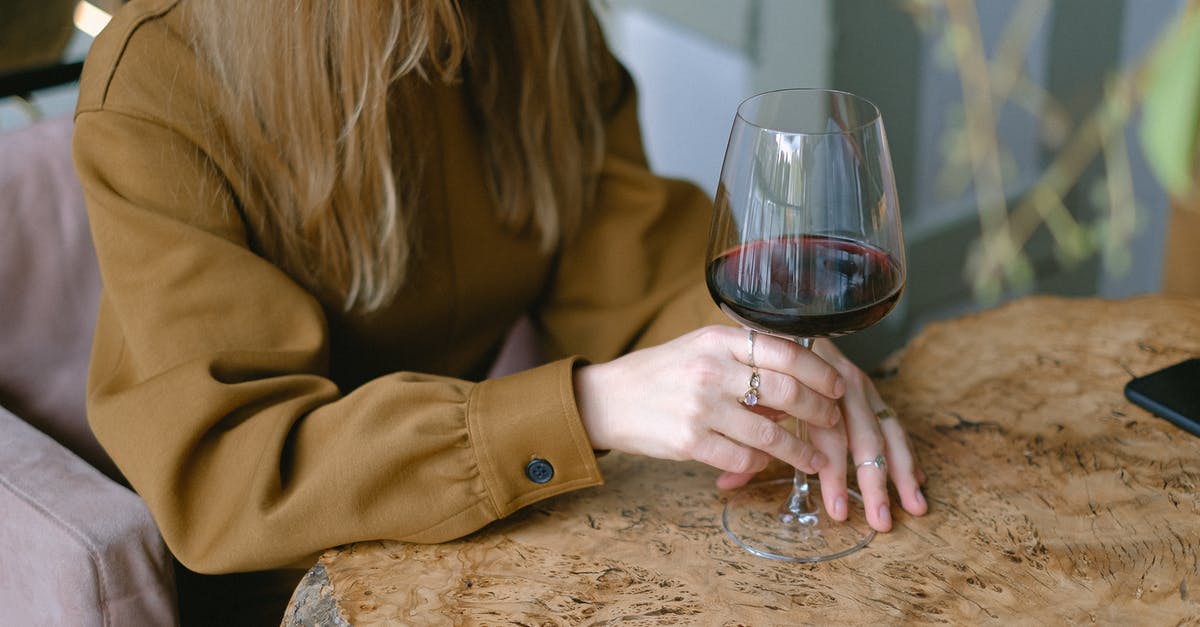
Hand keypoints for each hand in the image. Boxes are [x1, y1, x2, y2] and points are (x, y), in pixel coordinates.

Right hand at [574, 325, 845, 484]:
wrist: (608, 399)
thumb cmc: (661, 374)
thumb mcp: (701, 350)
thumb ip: (745, 361)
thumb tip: (797, 389)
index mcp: (718, 339)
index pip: (786, 351)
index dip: (820, 372)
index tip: (839, 385)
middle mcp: (712, 370)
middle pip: (786, 392)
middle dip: (819, 412)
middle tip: (833, 423)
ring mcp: (701, 407)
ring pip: (770, 434)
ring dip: (801, 451)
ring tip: (817, 458)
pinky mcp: (689, 441)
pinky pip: (743, 459)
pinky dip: (761, 464)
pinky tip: (766, 463)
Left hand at [716, 338, 928, 530]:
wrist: (774, 321)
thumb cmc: (756, 370)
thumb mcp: (748, 402)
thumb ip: (744, 441)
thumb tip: (724, 484)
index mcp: (810, 384)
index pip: (829, 433)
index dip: (834, 474)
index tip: (837, 511)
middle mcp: (841, 381)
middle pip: (864, 434)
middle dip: (874, 480)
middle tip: (879, 520)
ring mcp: (859, 385)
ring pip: (886, 429)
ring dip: (901, 470)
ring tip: (915, 506)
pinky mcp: (869, 390)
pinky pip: (892, 422)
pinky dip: (905, 451)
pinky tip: (916, 479)